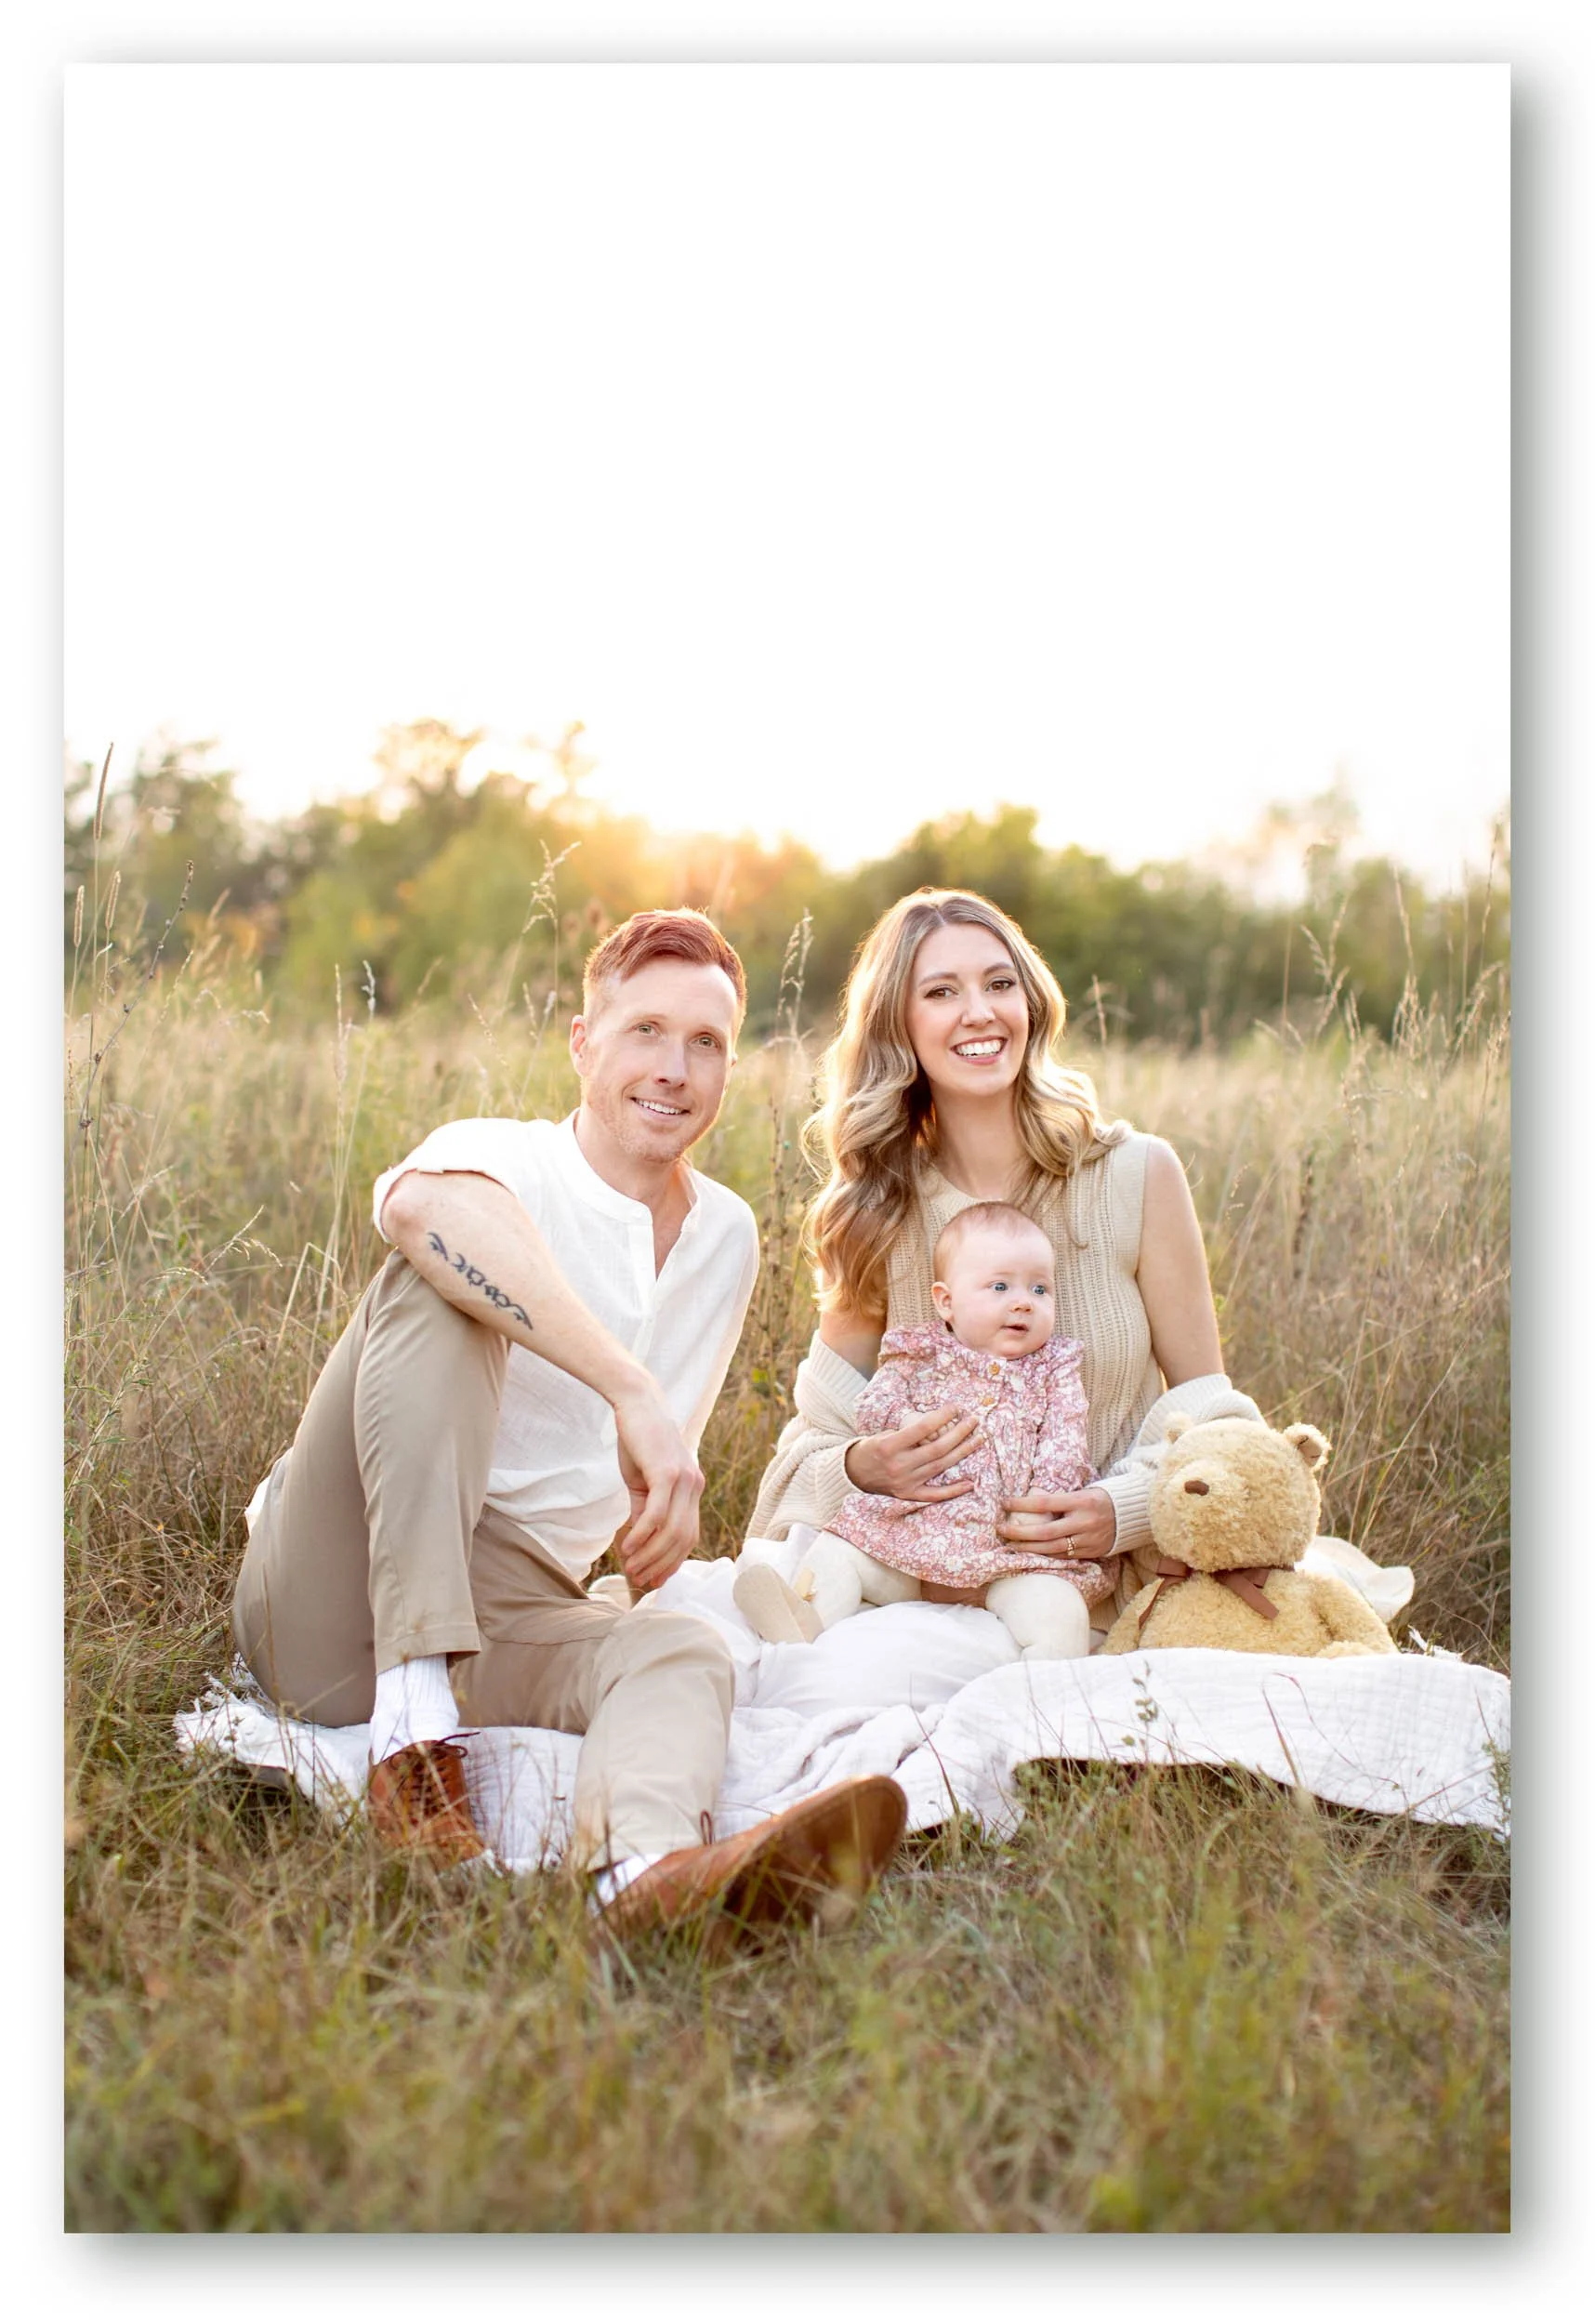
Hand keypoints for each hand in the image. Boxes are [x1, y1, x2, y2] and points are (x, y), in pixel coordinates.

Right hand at [611, 1381, 704, 1589]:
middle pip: (683, 1539)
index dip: (672, 1561)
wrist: (637, 1404)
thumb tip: (638, 1547)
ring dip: (650, 1555)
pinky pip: (658, 1514)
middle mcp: (694, 1486)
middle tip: (638, 1579)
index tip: (653, 1579)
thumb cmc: (638, 1442)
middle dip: (660, 1565)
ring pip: (672, 1531)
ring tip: (630, 1567)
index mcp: (692, 1489)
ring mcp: (684, 1479)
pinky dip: (643, 1535)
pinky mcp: (667, 1472)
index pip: (689, 1536)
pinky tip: (627, 1547)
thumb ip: (644, 1512)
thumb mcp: (642, 1483)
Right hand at [844, 1405, 981, 1501]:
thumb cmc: (871, 1449)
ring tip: (978, 1439)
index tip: (955, 1407)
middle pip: (937, 1448)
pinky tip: (970, 1483)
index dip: (941, 1416)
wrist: (852, 1474)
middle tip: (973, 1421)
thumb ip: (909, 1433)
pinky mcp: (908, 1495)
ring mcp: (905, 1482)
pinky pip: (935, 1495)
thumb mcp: (883, 1434)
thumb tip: (937, 1425)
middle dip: (959, 1433)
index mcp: (890, 1446)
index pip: (922, 1428)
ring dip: (962, 1452)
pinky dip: (953, 1490)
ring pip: (940, 1466)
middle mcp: (899, 1465)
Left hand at [997, 1485, 1116, 1561]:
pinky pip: (1064, 1556)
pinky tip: (1030, 1554)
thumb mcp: (1082, 1492)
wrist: (1130, 1514)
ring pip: (1052, 1548)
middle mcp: (1084, 1522)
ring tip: (1011, 1545)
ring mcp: (1088, 1539)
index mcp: (1081, 1501)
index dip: (1022, 1504)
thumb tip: (1029, 1502)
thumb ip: (1060, 1500)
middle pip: (1045, 1531)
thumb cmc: (1099, 1499)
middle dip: (1020, 1532)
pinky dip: (1045, 1555)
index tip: (1005, 1503)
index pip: (1045, 1503)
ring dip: (1028, 1548)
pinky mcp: (1091, 1552)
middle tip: (1001, 1530)